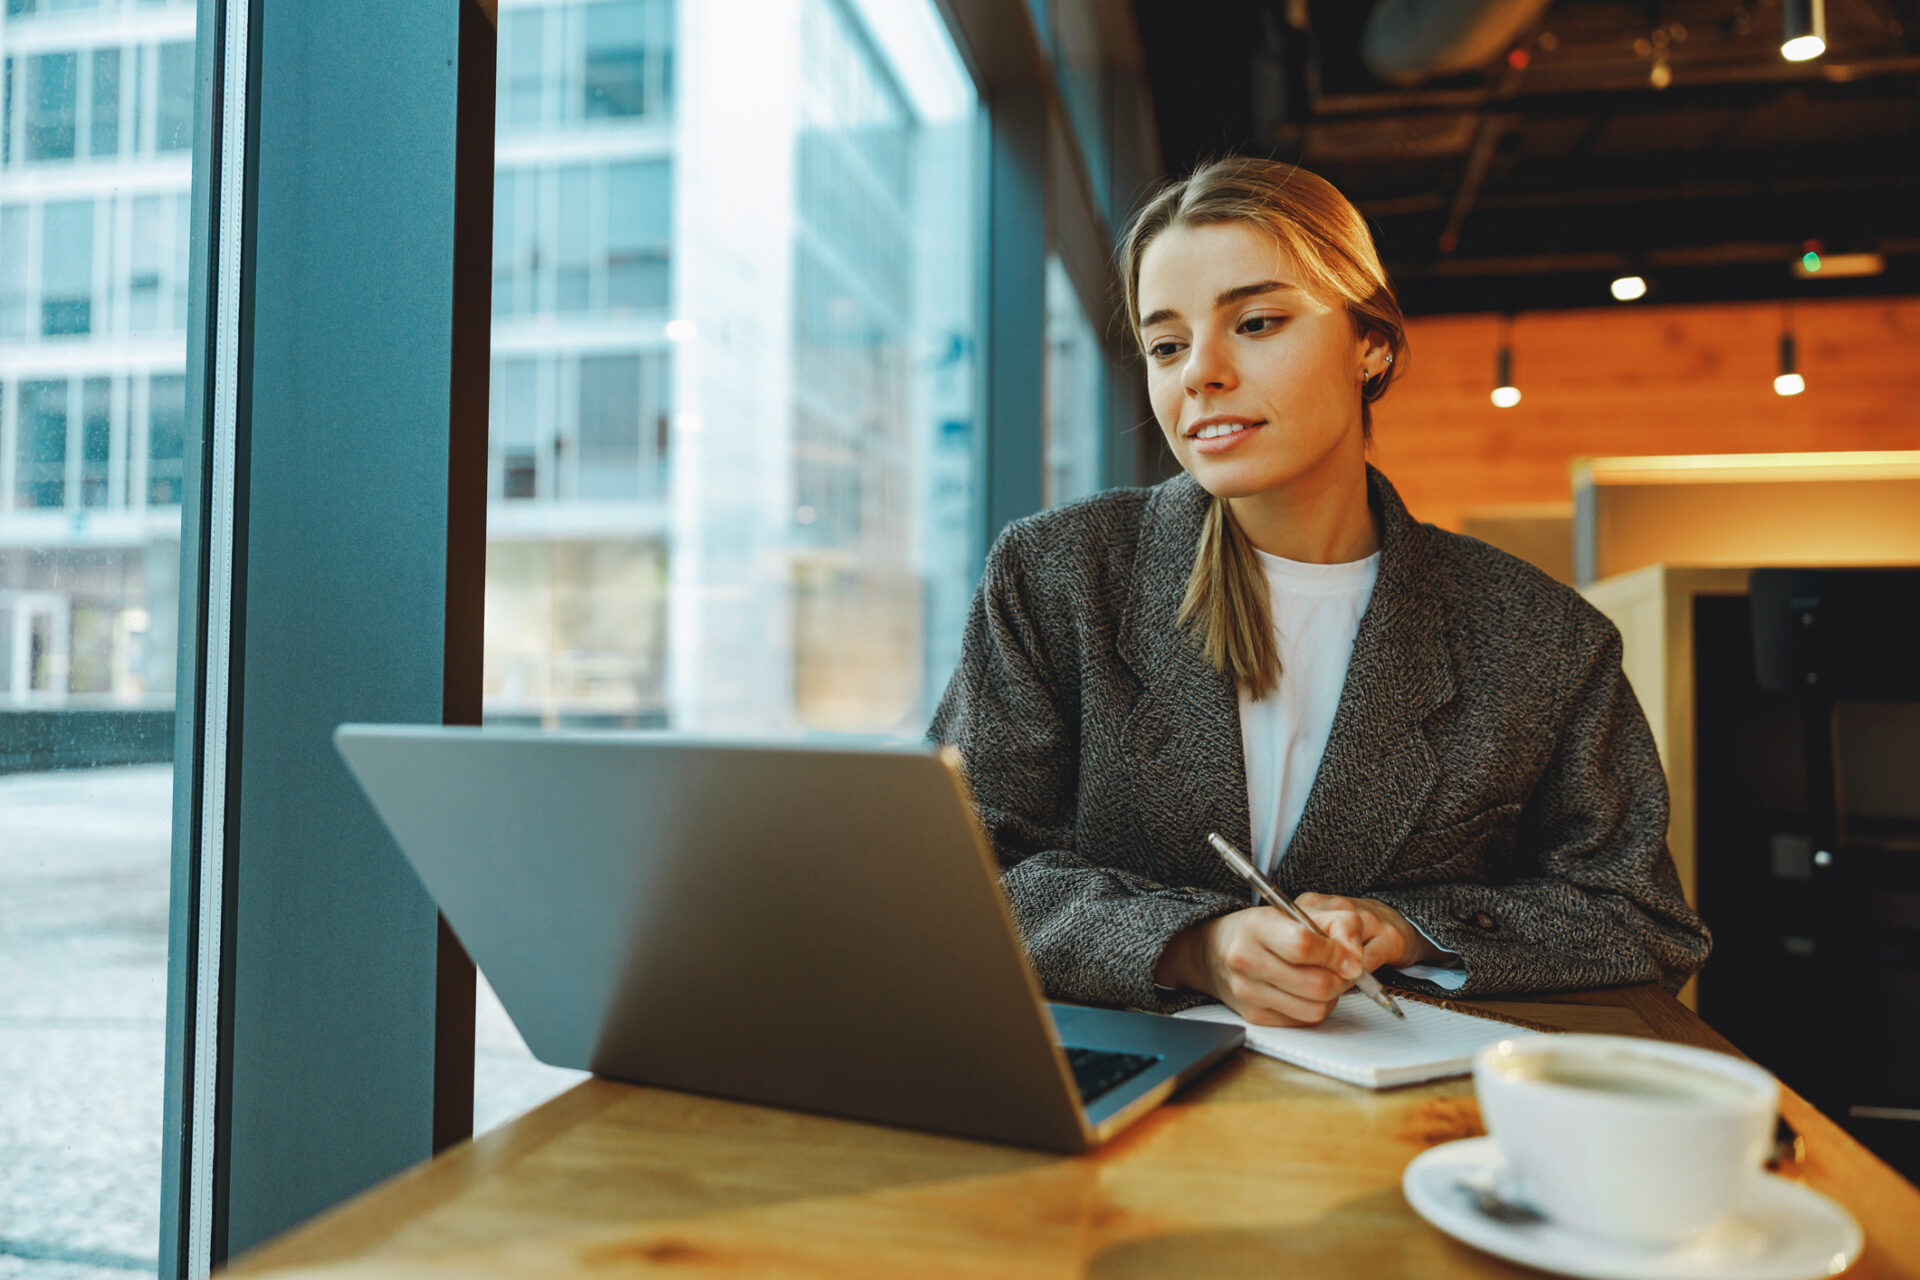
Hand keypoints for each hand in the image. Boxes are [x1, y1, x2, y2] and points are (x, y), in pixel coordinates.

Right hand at [1154, 895, 1439, 1026]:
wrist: (1215, 950)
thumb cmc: (1260, 929)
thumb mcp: (1294, 910)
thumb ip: (1335, 922)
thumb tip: (1356, 956)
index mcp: (1255, 926)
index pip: (1304, 945)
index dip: (1337, 953)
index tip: (1352, 956)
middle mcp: (1246, 960)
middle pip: (1316, 984)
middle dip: (1341, 978)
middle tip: (1343, 968)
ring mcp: (1248, 992)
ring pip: (1315, 1008)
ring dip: (1332, 996)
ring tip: (1325, 977)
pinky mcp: (1255, 1016)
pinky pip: (1304, 1020)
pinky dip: (1315, 1007)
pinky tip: (1306, 990)